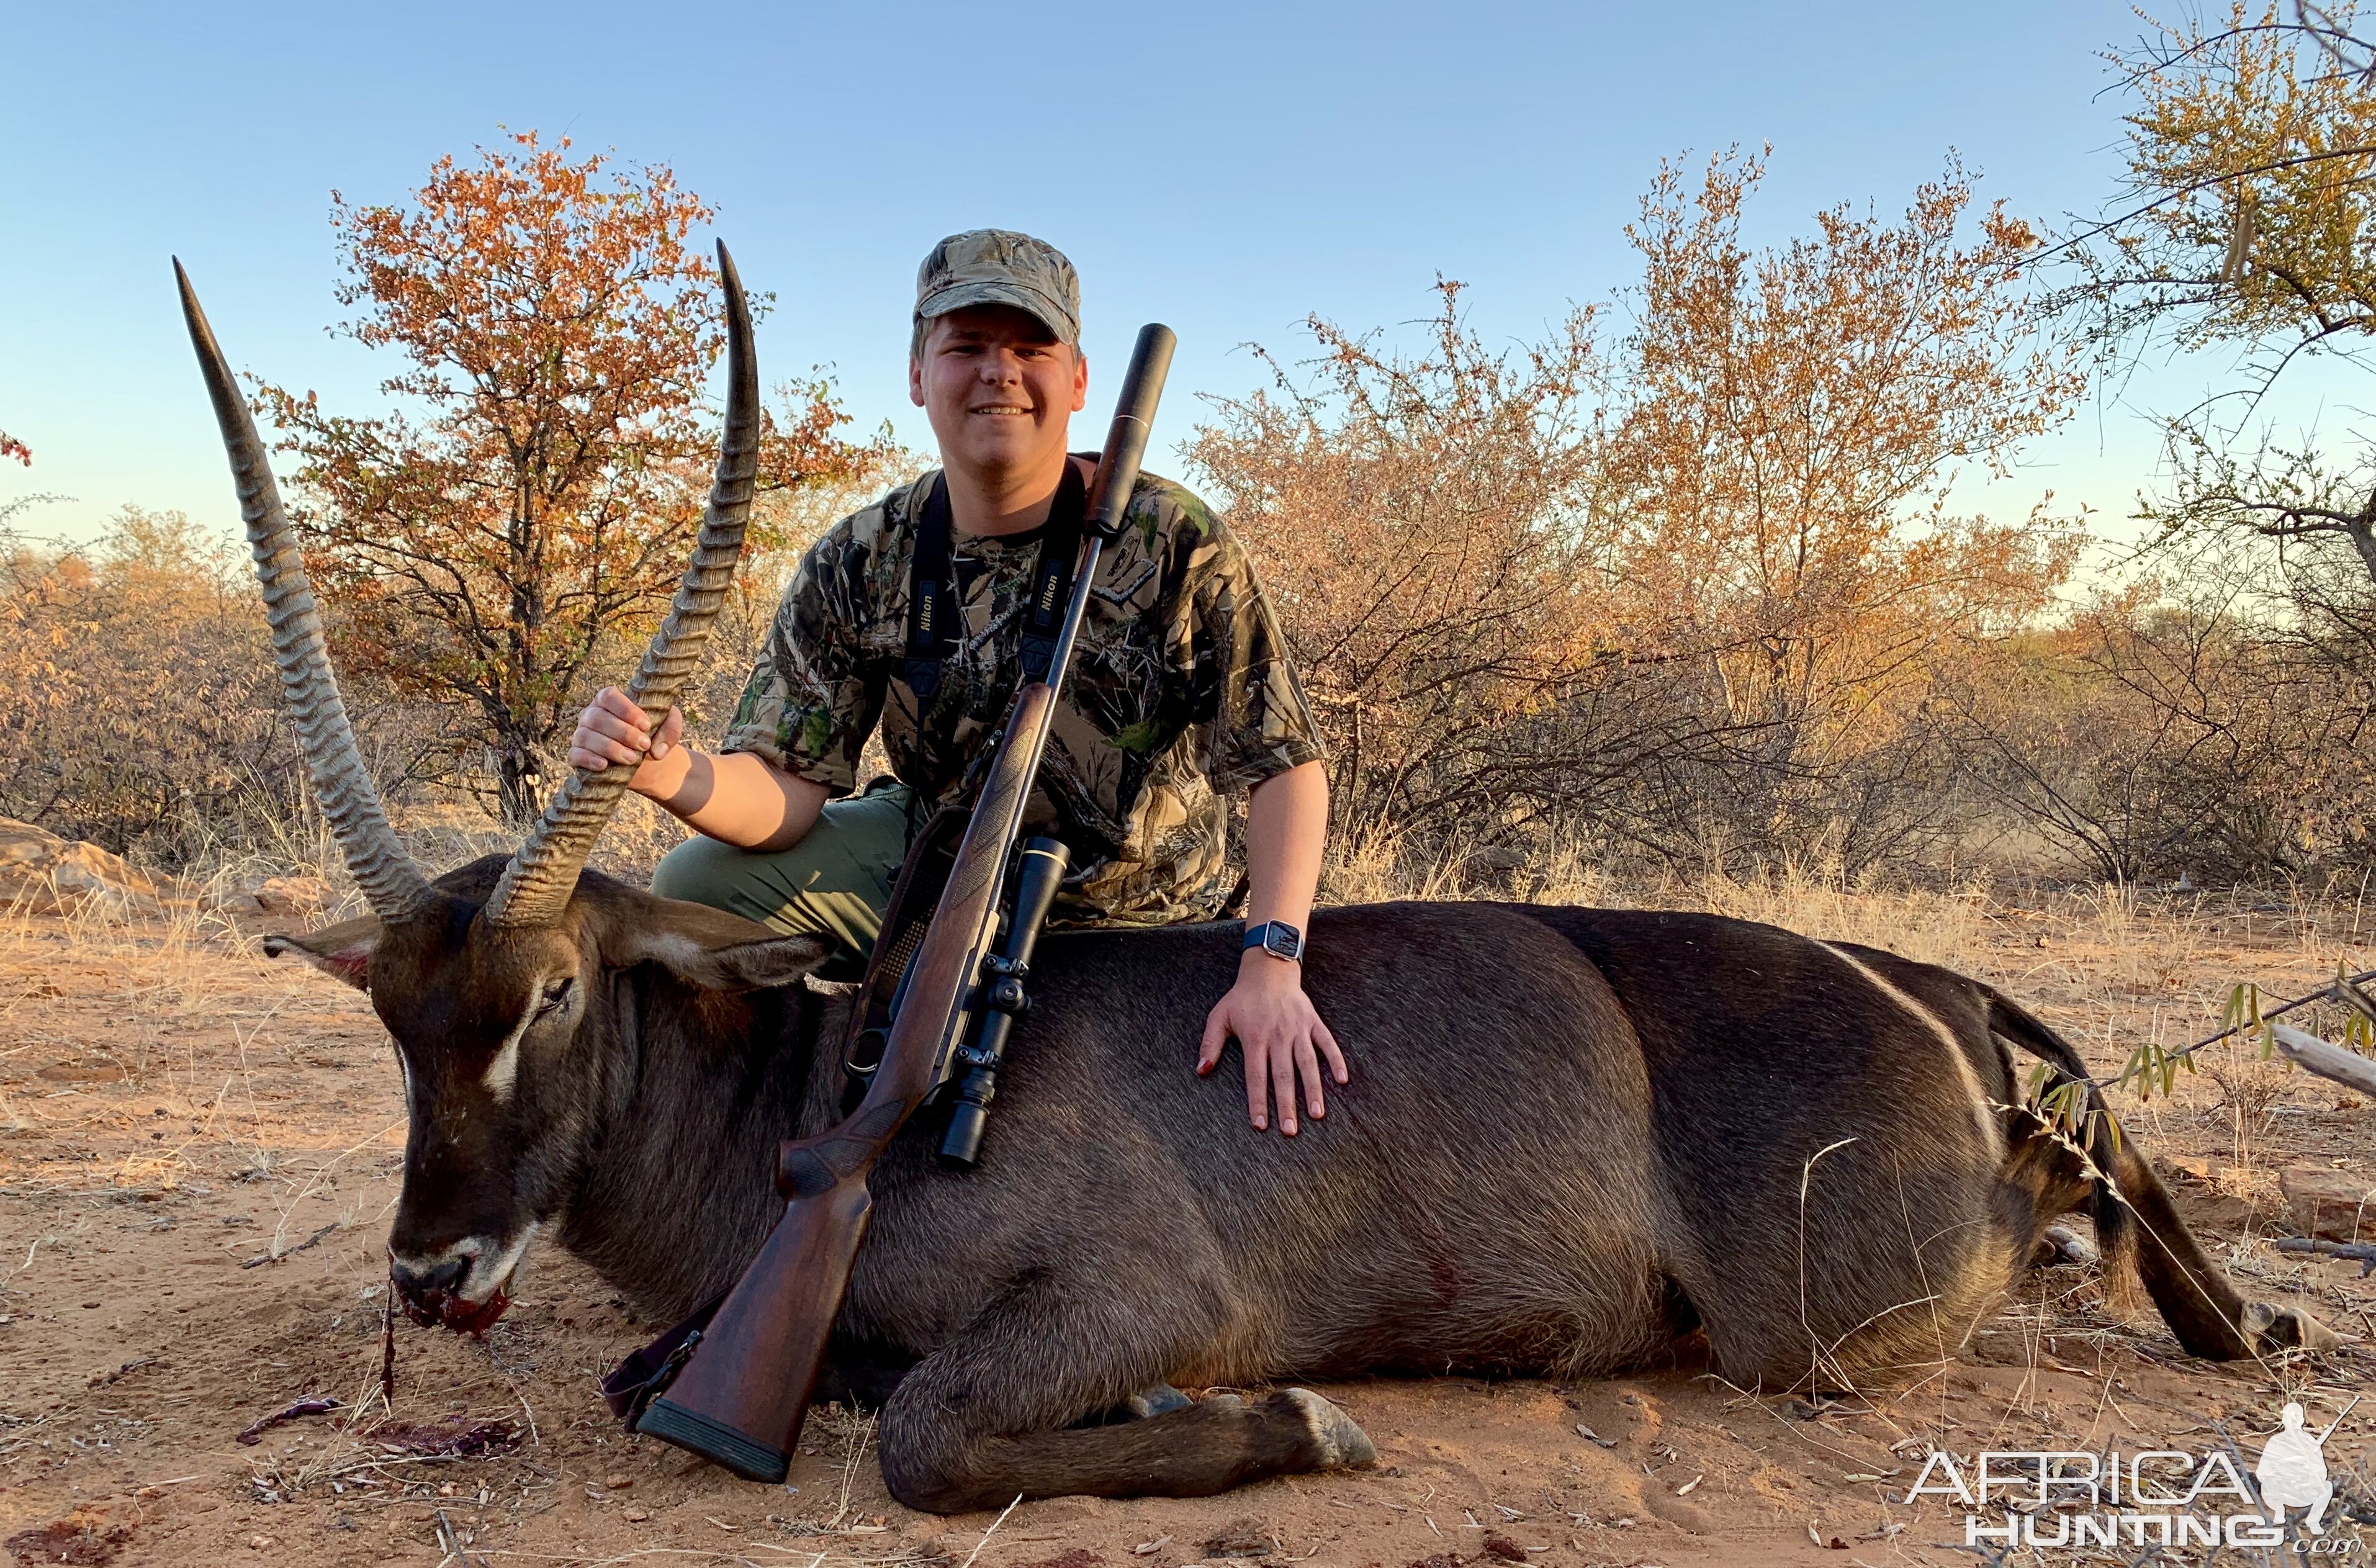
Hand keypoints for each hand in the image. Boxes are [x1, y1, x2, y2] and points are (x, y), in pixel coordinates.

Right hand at [567, 687, 681, 787]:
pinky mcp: (576, 755)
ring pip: (585, 736)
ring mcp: (581, 734)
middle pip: (597, 718)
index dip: (625, 709)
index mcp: (609, 701)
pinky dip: (588, 759)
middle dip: (623, 732)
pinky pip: (574, 755)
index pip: (608, 696)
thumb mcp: (668, 726)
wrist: (645, 762)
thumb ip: (671, 729)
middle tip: (644, 745)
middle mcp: (590, 714)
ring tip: (632, 759)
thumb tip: (657, 751)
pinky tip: (604, 765)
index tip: (646, 725)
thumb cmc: (653, 736)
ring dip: (610, 748)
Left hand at [1198, 953, 1347, 1134]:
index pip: (1256, 1076)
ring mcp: (1298, 1029)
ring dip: (1312, 1089)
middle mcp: (1278, 1036)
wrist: (1268, 970)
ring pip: (1307, 1063)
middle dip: (1287, 1105)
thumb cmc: (1241, 998)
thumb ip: (1210, 1044)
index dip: (1258, 1102)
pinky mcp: (1313, 1022)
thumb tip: (1201, 1070)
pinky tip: (1342, 1080)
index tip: (1260, 1125)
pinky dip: (1336, 1060)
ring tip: (1317, 1114)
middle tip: (1291, 1131)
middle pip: (1283, 1076)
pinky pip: (1327, 1043)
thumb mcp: (1219, 1017)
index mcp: (1255, 1038)